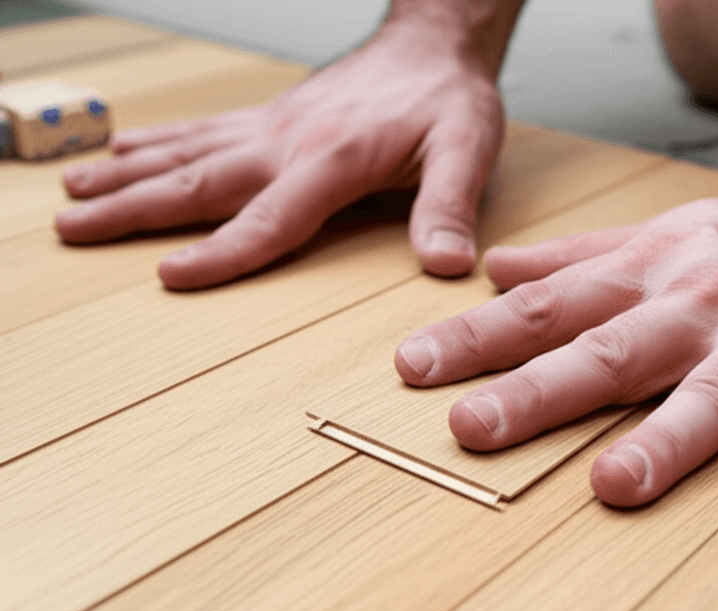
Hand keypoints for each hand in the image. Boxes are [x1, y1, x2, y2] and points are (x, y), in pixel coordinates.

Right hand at [56, 24, 503, 287]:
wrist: (430, 47)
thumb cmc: (447, 100)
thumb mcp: (466, 150)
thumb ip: (449, 206)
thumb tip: (447, 265)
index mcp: (332, 159)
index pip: (270, 218)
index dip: (223, 252)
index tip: (170, 276)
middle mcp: (288, 142)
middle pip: (199, 182)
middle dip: (132, 209)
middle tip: (71, 228)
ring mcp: (271, 128)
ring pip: (185, 153)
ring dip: (126, 174)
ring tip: (71, 192)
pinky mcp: (270, 119)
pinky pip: (201, 130)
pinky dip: (156, 142)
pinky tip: (123, 149)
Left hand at [394, 186, 717, 528]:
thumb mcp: (653, 236)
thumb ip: (574, 257)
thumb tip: (494, 268)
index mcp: (646, 278)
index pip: (548, 308)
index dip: (478, 338)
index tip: (414, 367)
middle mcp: (697, 308)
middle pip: (611, 352)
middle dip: (540, 391)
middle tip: (473, 427)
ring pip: (711, 392)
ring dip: (665, 439)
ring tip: (615, 484)